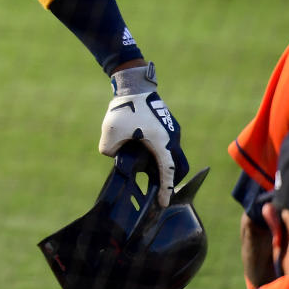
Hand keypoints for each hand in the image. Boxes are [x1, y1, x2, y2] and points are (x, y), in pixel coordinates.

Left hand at [98, 61, 189, 206]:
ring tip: (147, 170)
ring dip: (164, 164)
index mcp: (162, 143)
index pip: (168, 173)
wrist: (135, 84)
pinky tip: (145, 152)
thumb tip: (112, 155)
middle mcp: (172, 138)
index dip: (165, 190)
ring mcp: (172, 130)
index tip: (163, 204)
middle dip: (171, 180)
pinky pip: (168, 144)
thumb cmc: (124, 107)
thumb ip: (109, 150)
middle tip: (158, 189)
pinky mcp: (168, 123)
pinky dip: (161, 152)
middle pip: (178, 167)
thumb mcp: (110, 131)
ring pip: (173, 154)